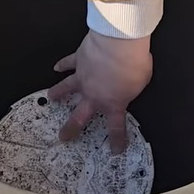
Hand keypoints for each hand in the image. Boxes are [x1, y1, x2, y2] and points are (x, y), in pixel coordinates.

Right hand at [48, 30, 152, 153]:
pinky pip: (67, 64)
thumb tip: (132, 83)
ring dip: (58, 94)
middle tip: (64, 136)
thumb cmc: (132, 63)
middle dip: (70, 129)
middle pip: (78, 117)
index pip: (115, 127)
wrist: (118, 44)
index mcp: (112, 103)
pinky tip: (56, 67)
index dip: (116, 140)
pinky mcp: (78, 60)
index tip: (115, 148)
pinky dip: (61, 65)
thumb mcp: (142, 81)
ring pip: (66, 89)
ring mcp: (83, 78)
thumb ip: (134, 87)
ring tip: (51, 98)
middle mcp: (94, 94)